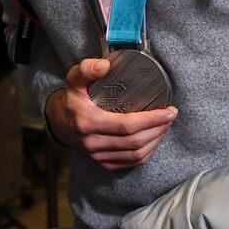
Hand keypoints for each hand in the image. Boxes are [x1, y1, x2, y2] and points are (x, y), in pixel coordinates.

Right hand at [45, 57, 177, 170]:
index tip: (169, 110)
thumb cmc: (72, 98)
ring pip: (135, 155)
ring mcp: (98, 156)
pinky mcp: (103, 163)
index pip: (127, 126)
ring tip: (165, 127)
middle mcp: (93, 143)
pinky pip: (130, 163)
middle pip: (135, 142)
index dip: (152, 120)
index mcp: (88, 122)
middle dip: (158, 129)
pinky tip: (154, 140)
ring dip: (155, 142)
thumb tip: (106, 65)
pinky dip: (146, 153)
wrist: (58, 123)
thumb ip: (87, 68)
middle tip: (170, 116)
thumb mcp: (74, 78)